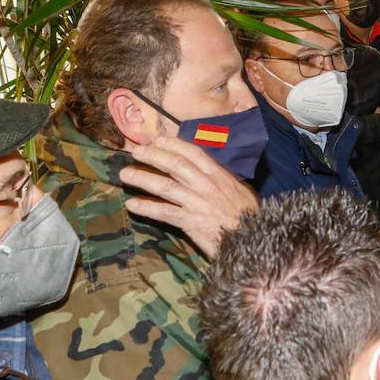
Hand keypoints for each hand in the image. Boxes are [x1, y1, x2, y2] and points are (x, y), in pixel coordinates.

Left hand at [121, 136, 259, 256]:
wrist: (254, 239)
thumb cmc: (250, 217)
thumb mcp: (240, 192)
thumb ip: (223, 182)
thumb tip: (210, 174)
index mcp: (220, 175)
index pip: (193, 153)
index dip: (173, 144)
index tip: (157, 140)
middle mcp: (207, 185)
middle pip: (174, 164)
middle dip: (152, 156)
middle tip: (135, 152)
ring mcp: (198, 202)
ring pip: (165, 185)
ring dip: (142, 178)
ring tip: (125, 175)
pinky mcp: (191, 221)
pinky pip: (164, 212)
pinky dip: (146, 207)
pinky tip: (132, 205)